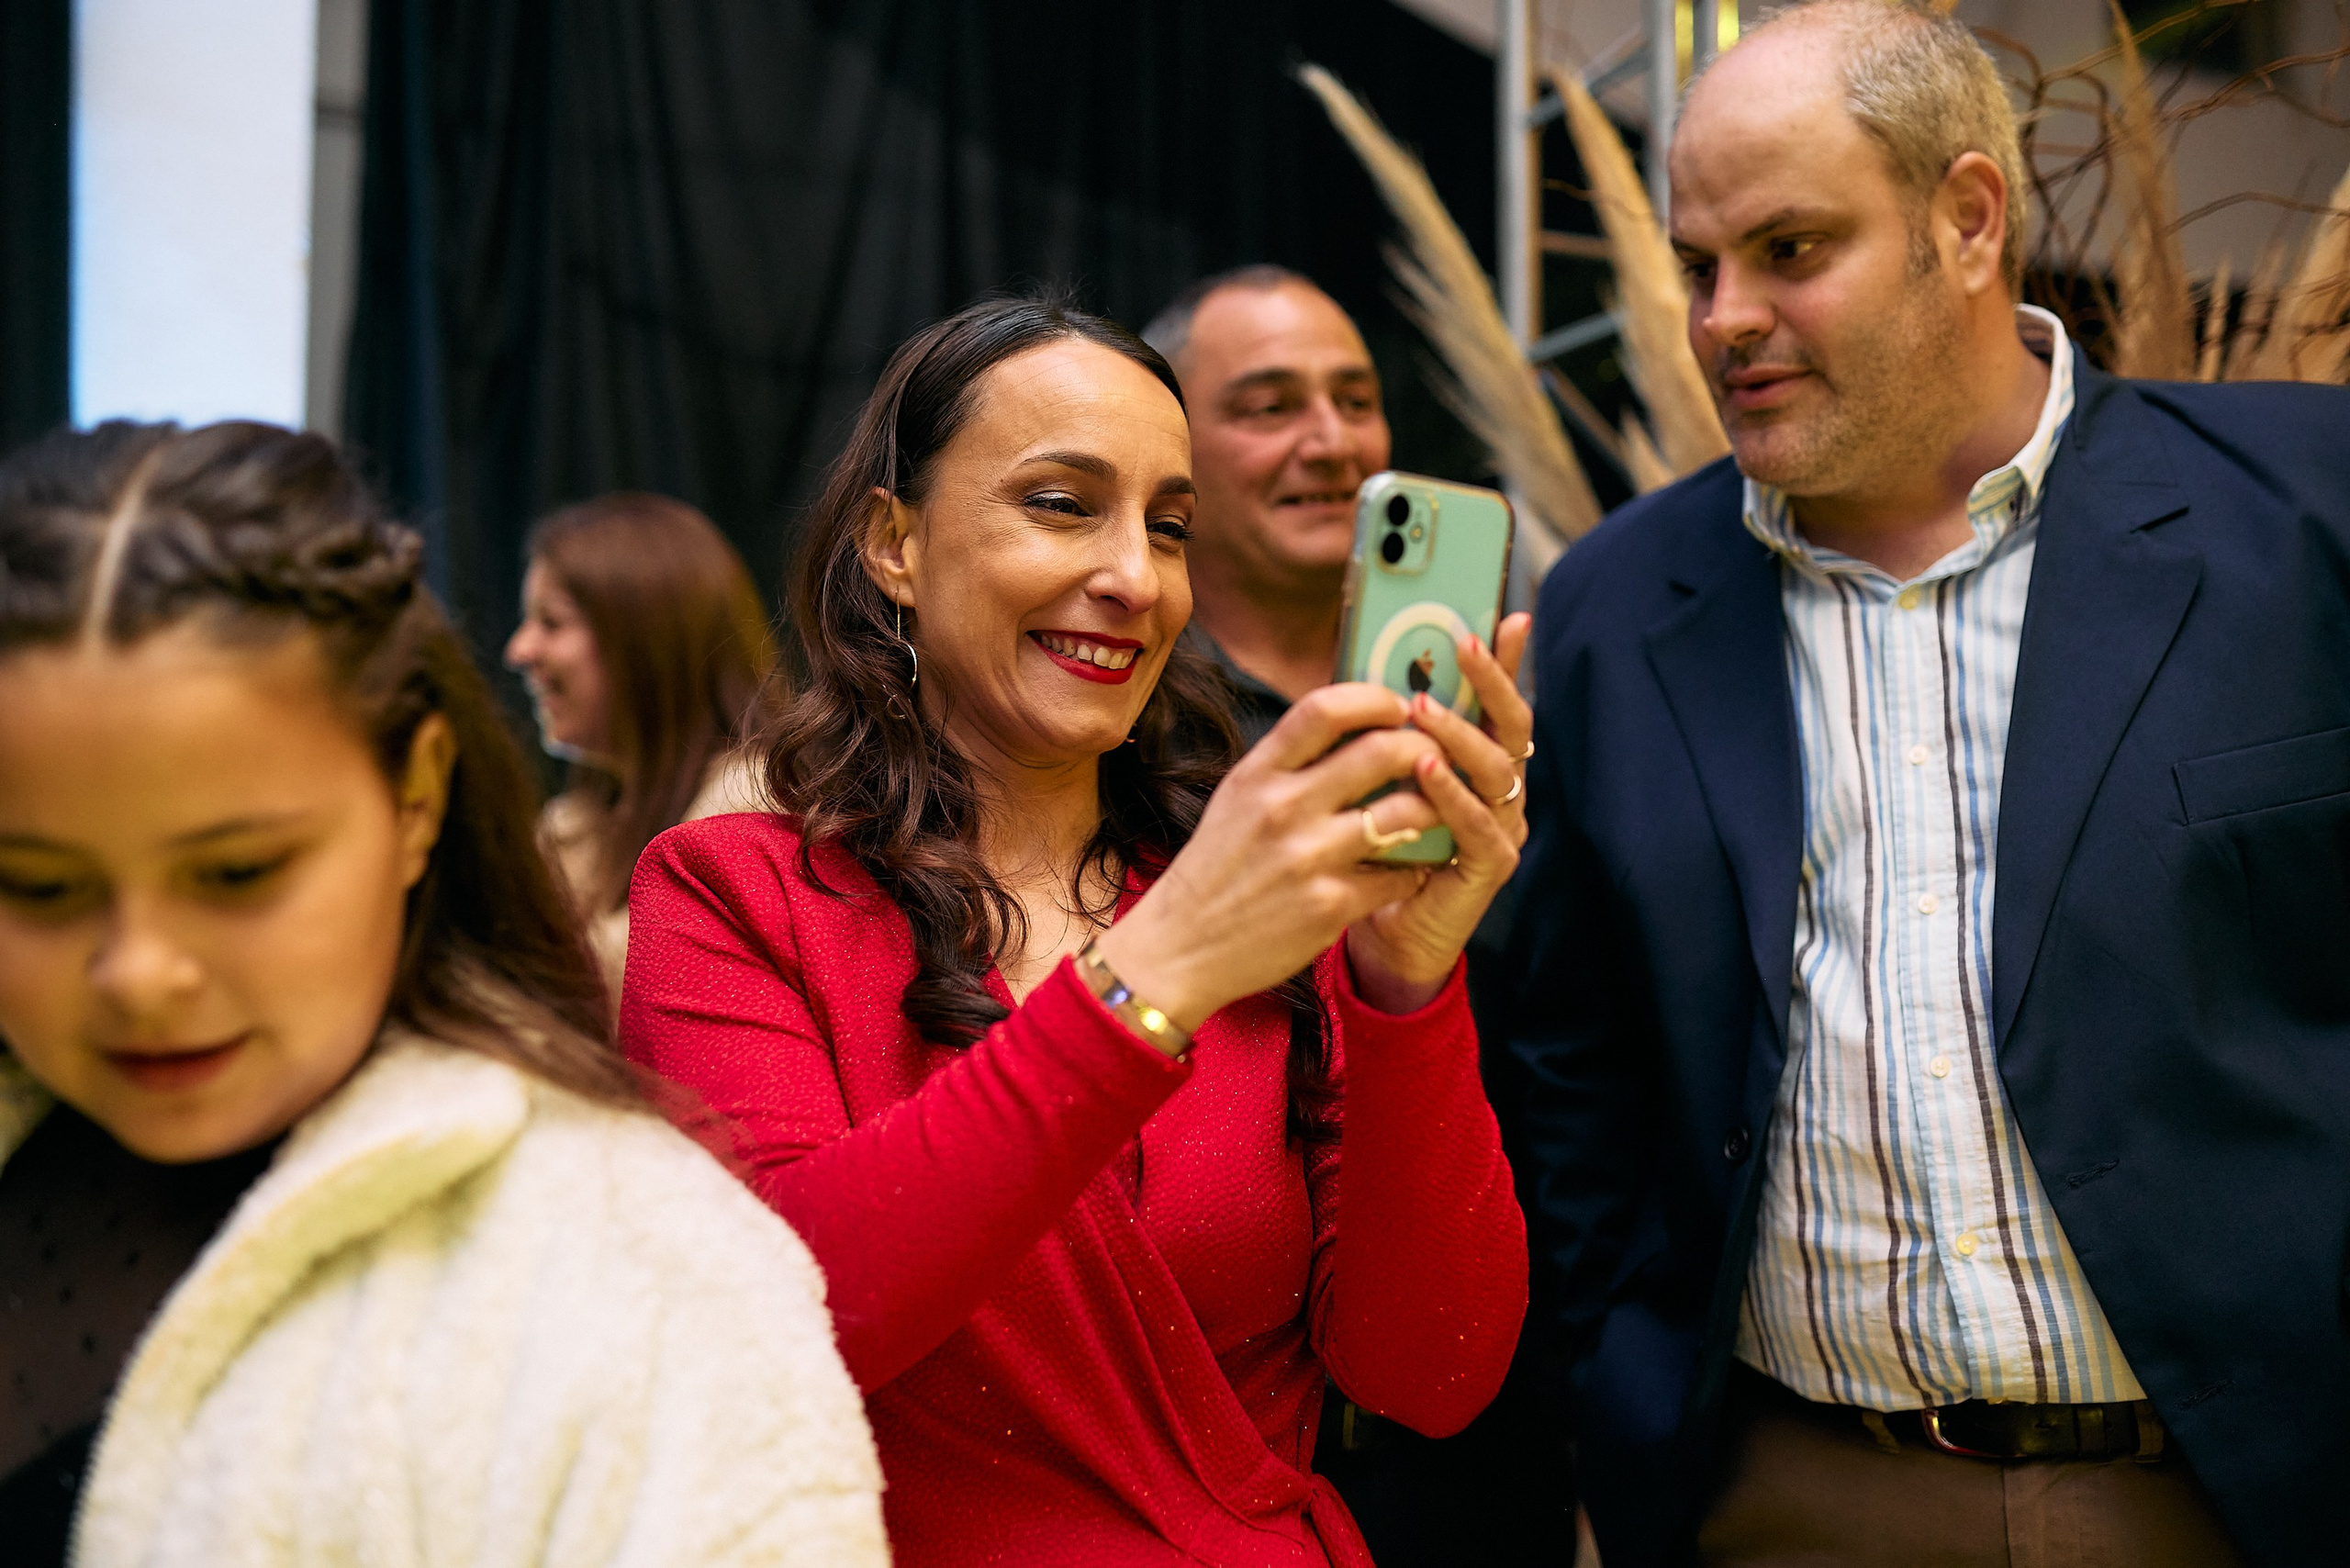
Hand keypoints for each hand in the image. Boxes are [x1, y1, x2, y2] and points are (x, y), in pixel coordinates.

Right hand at [1093, 682, 1444, 1037]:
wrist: (1180, 946)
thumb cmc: (1216, 867)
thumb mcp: (1237, 797)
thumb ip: (1287, 762)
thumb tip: (1350, 722)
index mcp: (1258, 773)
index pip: (1325, 708)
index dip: (1375, 698)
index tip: (1398, 707)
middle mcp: (1283, 807)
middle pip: (1381, 751)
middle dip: (1423, 747)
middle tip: (1436, 756)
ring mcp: (1309, 858)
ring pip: (1405, 813)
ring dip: (1432, 809)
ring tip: (1432, 812)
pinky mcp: (1330, 905)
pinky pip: (1400, 875)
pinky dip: (1414, 869)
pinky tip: (1409, 869)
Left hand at [1343, 612, 1532, 1013]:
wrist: (1383, 929)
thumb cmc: (1378, 846)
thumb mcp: (1377, 778)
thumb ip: (1386, 732)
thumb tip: (1368, 663)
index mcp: (1479, 761)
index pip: (1496, 700)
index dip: (1504, 660)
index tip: (1505, 616)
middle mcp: (1502, 788)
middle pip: (1511, 725)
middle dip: (1491, 681)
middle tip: (1463, 645)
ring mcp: (1503, 826)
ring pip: (1496, 770)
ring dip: (1461, 734)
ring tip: (1426, 710)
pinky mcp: (1491, 866)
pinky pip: (1479, 825)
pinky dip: (1454, 796)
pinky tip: (1428, 771)